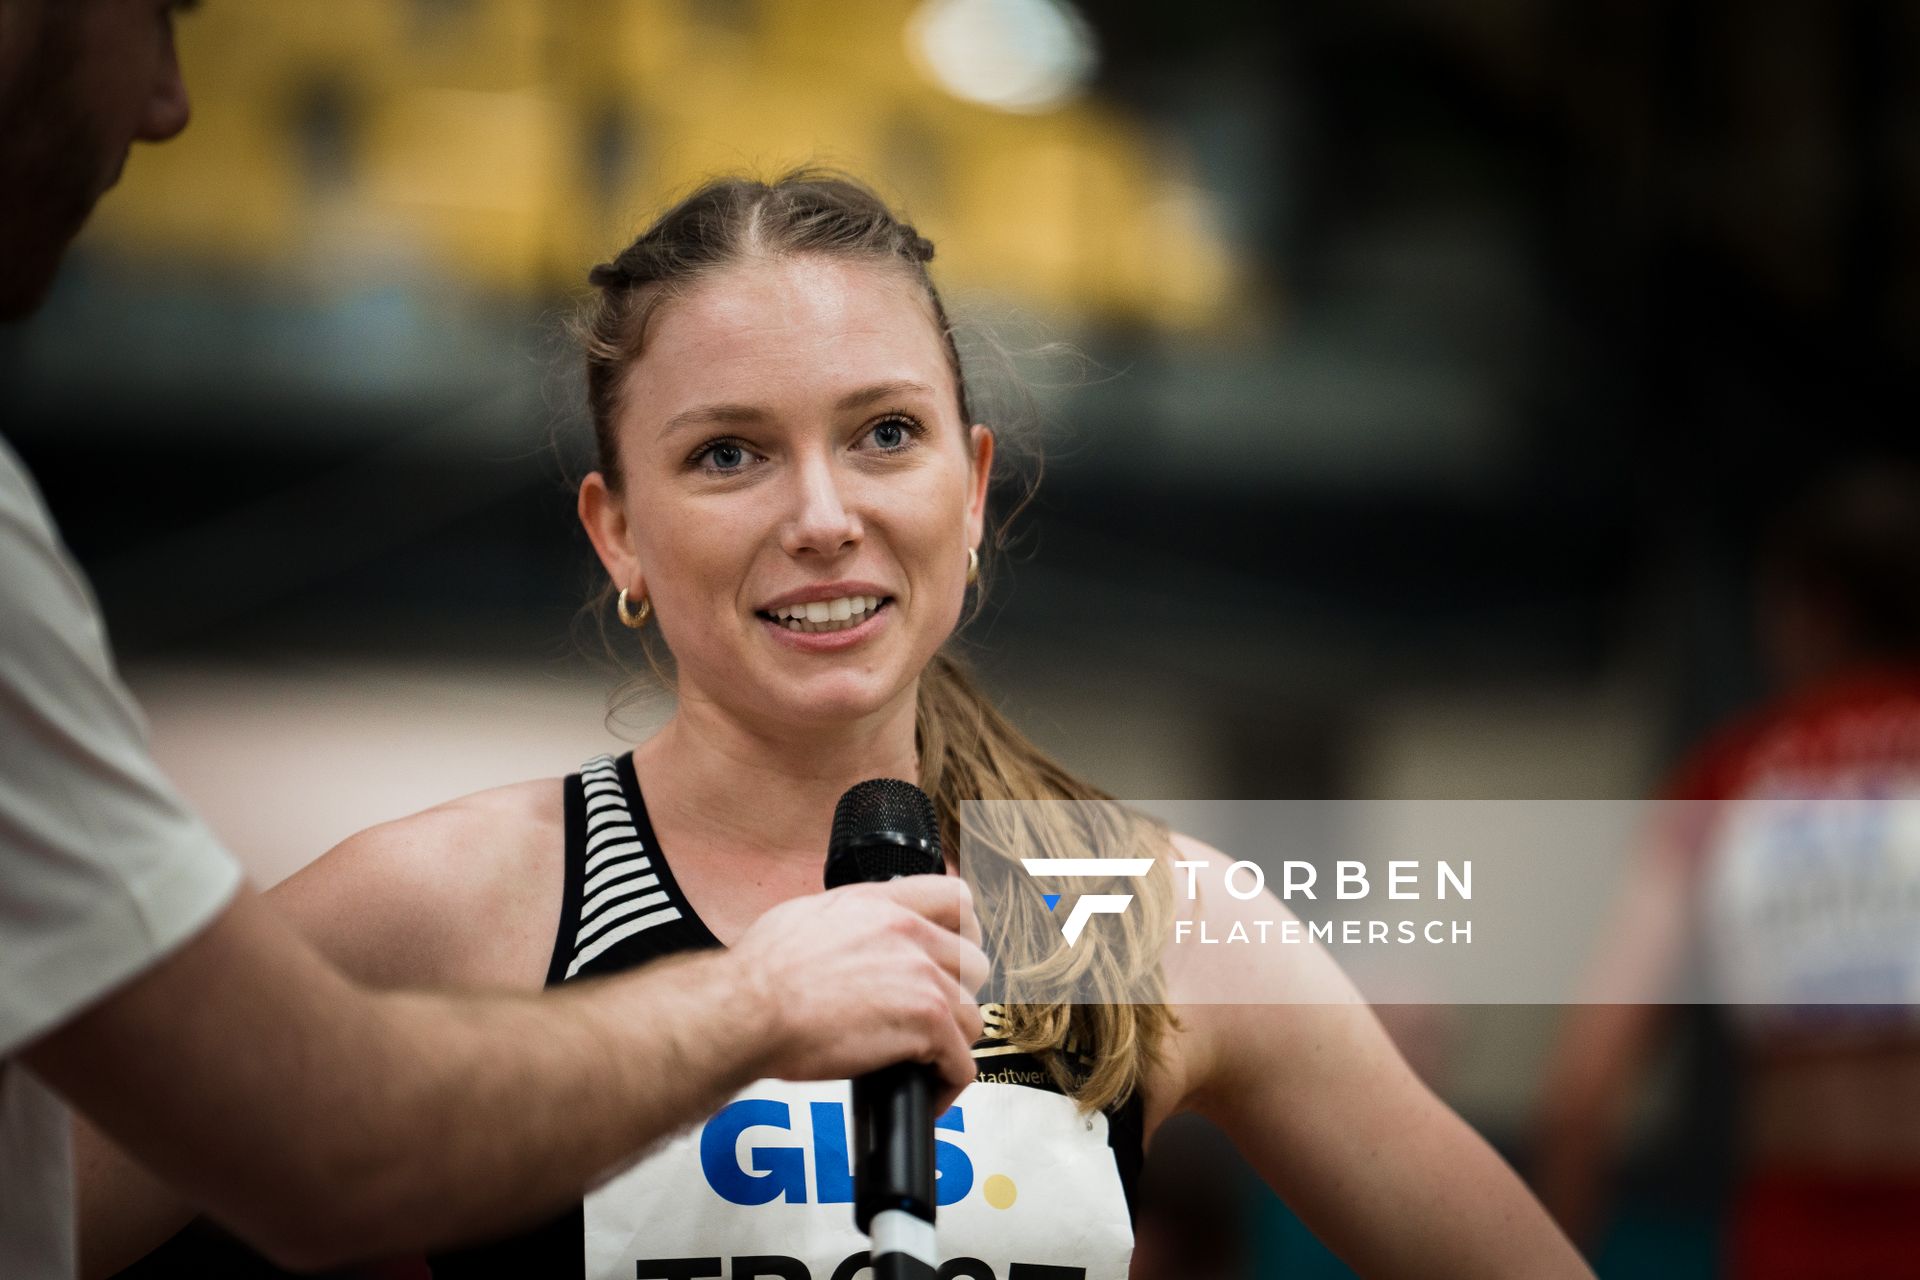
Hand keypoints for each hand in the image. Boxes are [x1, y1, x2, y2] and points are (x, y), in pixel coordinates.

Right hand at [731, 876, 986, 1108]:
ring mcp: (922, 975)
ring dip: (949, 1043)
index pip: (956, 899)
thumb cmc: (760, 973)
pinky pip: (960, 1063)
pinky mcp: (926, 1020)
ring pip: (971, 1016)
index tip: (954, 954)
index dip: (963, 931)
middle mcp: (908, 933)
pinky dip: (945, 1086)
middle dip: (957, 993)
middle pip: (973, 962)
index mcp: (881, 904)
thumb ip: (850, 918)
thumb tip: (854, 933)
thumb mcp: (808, 916)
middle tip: (933, 1016)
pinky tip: (923, 1093)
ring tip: (921, 1061)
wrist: (746, 1010)